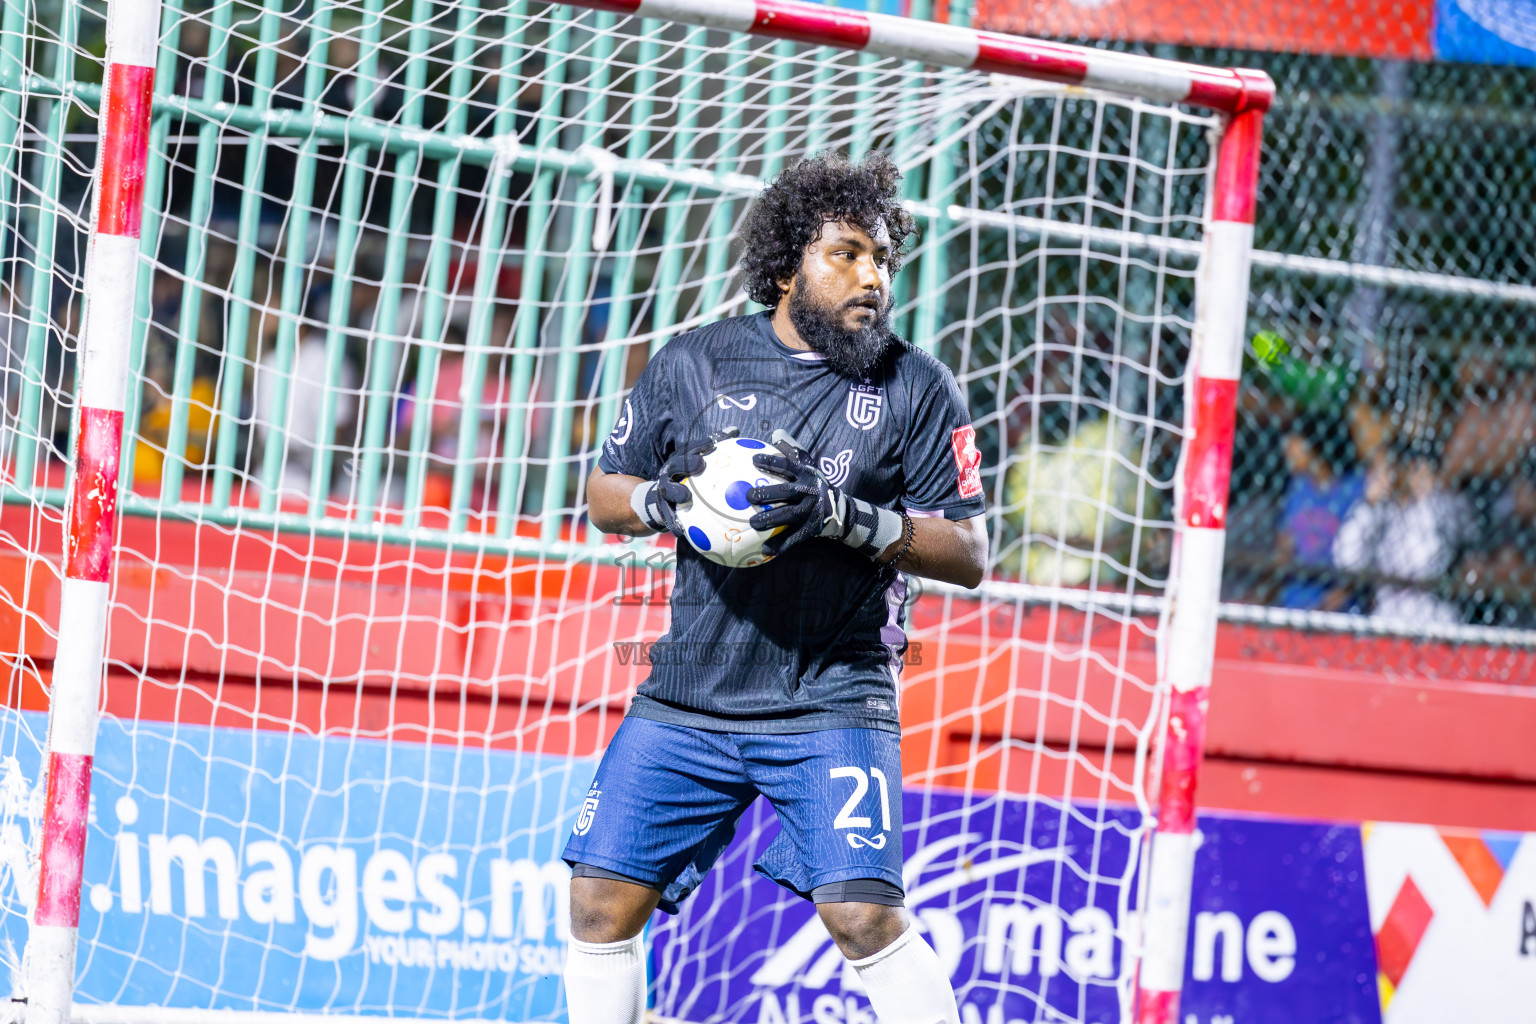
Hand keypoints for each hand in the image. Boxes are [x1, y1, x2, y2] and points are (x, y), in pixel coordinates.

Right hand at [632, 426, 739, 535]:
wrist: (657, 500)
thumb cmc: (686, 478)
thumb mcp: (696, 462)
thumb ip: (715, 447)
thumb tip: (735, 429)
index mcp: (680, 461)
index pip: (690, 449)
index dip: (701, 445)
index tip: (712, 443)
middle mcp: (669, 473)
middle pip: (676, 466)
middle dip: (686, 464)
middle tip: (699, 463)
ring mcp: (664, 490)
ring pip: (668, 490)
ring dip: (676, 492)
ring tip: (686, 496)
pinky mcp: (662, 508)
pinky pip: (668, 516)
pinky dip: (674, 523)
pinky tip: (681, 530)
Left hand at [744, 430, 844, 554]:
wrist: (839, 509)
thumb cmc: (814, 483)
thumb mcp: (808, 465)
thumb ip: (791, 450)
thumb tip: (775, 433)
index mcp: (805, 474)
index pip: (787, 466)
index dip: (770, 462)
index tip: (752, 459)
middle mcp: (808, 492)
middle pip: (786, 492)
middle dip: (767, 494)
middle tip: (748, 496)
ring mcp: (809, 511)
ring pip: (787, 516)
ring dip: (769, 521)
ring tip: (752, 523)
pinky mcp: (810, 528)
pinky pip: (794, 538)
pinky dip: (780, 545)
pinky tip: (765, 551)